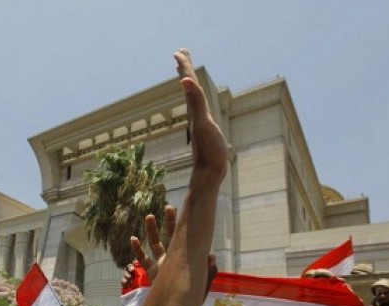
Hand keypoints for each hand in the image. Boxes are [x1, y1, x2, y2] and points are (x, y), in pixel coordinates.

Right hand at [126, 208, 217, 291]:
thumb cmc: (190, 299)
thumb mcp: (202, 286)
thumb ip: (208, 273)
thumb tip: (212, 257)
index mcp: (184, 259)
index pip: (185, 239)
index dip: (186, 227)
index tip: (186, 214)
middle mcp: (172, 258)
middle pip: (170, 236)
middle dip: (169, 222)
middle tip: (169, 208)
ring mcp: (160, 264)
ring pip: (154, 243)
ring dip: (152, 230)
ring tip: (149, 216)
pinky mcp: (151, 272)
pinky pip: (142, 258)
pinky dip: (137, 249)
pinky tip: (133, 238)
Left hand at [174, 48, 227, 182]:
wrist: (209, 171)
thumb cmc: (208, 149)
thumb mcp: (202, 122)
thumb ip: (195, 101)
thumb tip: (184, 80)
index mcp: (194, 108)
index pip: (188, 82)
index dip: (184, 67)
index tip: (178, 51)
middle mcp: (195, 112)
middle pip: (189, 86)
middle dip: (185, 69)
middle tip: (181, 53)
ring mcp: (199, 120)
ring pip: (192, 96)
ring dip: (189, 82)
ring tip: (185, 72)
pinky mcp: (204, 128)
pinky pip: (199, 108)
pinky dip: (196, 99)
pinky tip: (196, 101)